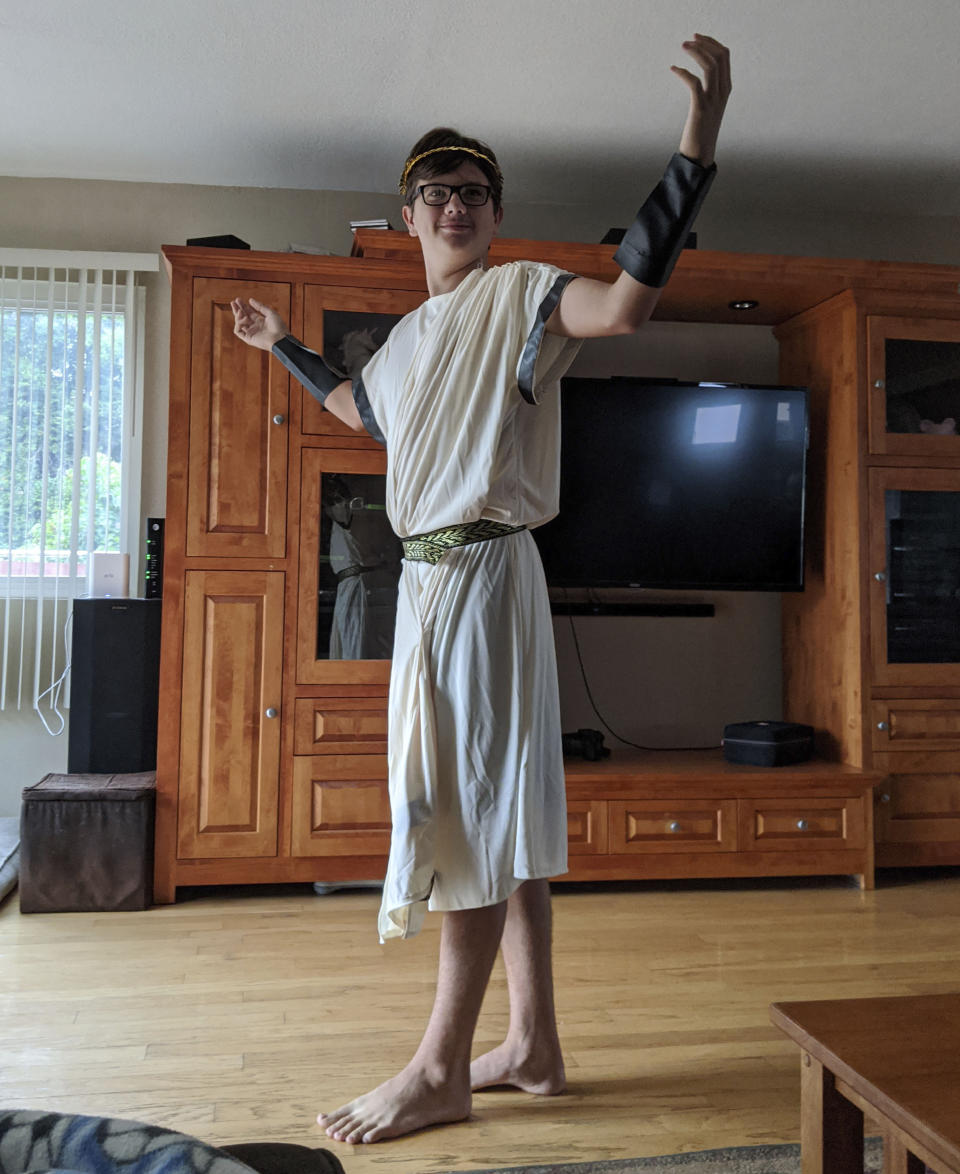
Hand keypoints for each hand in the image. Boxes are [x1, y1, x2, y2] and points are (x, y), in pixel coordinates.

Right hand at [231, 297, 287, 350]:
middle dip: (237, 309)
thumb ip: (260, 306)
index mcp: (260, 321)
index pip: (249, 312)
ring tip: (240, 311)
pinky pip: (238, 331)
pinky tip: (242, 319)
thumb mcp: (270, 313)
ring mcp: (251, 332)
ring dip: (238, 316)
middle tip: (233, 302)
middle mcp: (255, 326)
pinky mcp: (248, 339)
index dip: (243, 306)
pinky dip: (238, 324)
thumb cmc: (278, 326)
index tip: (238, 299)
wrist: (280, 339)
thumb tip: (250, 300)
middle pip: (243, 317)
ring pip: (239, 323)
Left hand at [673, 34, 730, 168]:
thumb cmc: (701, 131)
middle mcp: (722, 92)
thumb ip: (709, 90)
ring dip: (696, 52)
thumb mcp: (709, 107)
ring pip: (710, 66)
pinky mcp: (700, 109)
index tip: (697, 38)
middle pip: (719, 56)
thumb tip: (698, 78)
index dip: (711, 42)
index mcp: (726, 89)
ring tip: (682, 47)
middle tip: (688, 41)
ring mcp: (713, 101)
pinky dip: (683, 72)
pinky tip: (673, 69)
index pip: (725, 56)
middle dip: (704, 43)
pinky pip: (694, 83)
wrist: (700, 155)